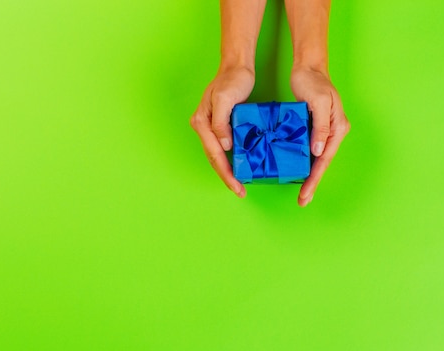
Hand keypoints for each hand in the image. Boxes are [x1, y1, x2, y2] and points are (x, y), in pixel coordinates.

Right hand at [190, 66, 254, 197]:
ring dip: (228, 171)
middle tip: (240, 191)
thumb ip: (221, 123)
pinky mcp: (220, 125)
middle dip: (227, 177)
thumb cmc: (232, 80)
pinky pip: (224, 147)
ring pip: (217, 155)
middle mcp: (203, 127)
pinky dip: (231, 160)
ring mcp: (210, 127)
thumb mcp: (225, 99)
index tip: (238, 186)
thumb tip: (224, 146)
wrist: (236, 66)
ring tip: (240, 185)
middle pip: (214, 159)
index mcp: (202, 123)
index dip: (226, 173)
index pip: (214, 155)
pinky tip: (241, 166)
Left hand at [291, 66, 349, 205]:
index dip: (315, 178)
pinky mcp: (314, 129)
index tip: (305, 193)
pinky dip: (304, 162)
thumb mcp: (320, 103)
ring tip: (302, 193)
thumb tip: (319, 151)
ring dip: (309, 175)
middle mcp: (334, 132)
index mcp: (338, 128)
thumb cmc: (314, 82)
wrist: (308, 67)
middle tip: (303, 201)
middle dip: (312, 183)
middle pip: (322, 163)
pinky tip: (295, 171)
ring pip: (317, 159)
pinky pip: (309, 150)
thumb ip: (321, 127)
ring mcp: (325, 131)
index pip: (325, 159)